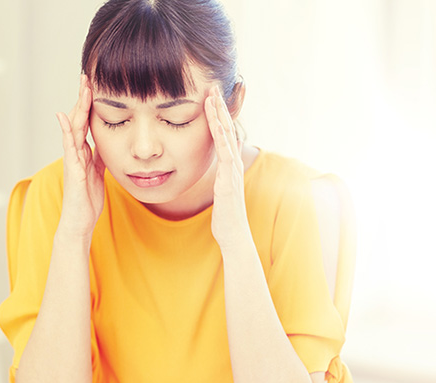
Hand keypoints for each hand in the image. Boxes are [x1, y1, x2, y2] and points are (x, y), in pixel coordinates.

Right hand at [56, 75, 105, 237]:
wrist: (79, 221)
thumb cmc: (88, 199)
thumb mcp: (99, 173)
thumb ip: (100, 156)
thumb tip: (107, 142)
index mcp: (85, 152)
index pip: (88, 122)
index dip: (92, 104)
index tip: (96, 84)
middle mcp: (76, 152)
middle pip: (80, 119)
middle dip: (84, 98)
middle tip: (87, 76)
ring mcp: (72, 159)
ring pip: (74, 127)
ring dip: (78, 107)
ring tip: (82, 87)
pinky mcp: (72, 169)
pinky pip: (68, 147)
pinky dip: (66, 130)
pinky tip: (64, 116)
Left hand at [204, 85, 250, 248]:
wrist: (233, 235)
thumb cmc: (225, 215)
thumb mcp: (220, 189)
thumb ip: (221, 172)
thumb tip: (221, 157)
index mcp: (228, 165)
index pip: (224, 134)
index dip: (217, 114)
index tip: (210, 96)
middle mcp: (233, 164)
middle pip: (227, 129)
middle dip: (219, 107)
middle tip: (212, 85)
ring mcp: (233, 170)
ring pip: (227, 136)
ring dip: (220, 115)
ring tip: (212, 96)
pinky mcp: (230, 179)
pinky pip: (225, 153)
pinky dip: (220, 135)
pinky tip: (214, 121)